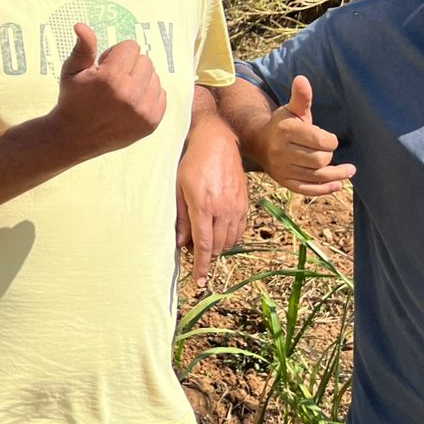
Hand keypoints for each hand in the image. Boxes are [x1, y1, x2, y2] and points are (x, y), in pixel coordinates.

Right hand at [50, 23, 165, 158]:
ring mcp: (142, 111)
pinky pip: (161, 94)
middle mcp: (129, 95)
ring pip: (155, 77)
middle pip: (145, 60)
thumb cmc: (73, 99)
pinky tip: (130, 103)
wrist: (74, 137)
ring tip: (121, 93)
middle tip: (112, 81)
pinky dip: (148, 96)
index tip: (104, 67)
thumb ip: (83, 48)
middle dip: (130, 65)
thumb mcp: (72, 71)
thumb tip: (81, 25)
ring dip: (140, 80)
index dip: (115, 54)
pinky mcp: (151, 122)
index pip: (131, 47)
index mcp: (111, 78)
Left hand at [176, 112, 248, 286]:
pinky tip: (220, 233)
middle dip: (207, 255)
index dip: (201, 265)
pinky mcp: (245, 203)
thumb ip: (181, 217)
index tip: (199, 281)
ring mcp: (237, 206)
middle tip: (193, 250)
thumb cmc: (191, 162)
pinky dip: (231, 238)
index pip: (203, 245)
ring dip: (218, 247)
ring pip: (230, 240)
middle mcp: (223, 209)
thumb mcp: (178, 188)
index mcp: (204, 206)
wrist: (218, 141)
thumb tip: (181, 243)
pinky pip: (240, 230)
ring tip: (205, 240)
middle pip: (218, 246)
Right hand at [259, 76, 354, 195]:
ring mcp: (282, 168)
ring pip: (316, 176)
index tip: (331, 139)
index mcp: (286, 131)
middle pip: (320, 160)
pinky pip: (307, 189)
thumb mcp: (292, 109)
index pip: (320, 141)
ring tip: (348, 171)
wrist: (259, 142)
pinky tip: (337, 185)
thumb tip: (302, 79)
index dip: (331, 141)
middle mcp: (282, 151)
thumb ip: (301, 97)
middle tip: (330, 152)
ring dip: (336, 175)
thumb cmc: (283, 124)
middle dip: (330, 156)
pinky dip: (324, 189)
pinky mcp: (284, 181)